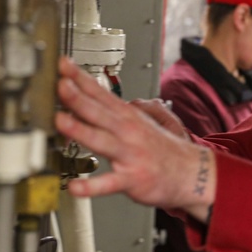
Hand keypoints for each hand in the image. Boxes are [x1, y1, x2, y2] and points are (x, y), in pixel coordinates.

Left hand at [55, 57, 214, 221]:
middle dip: (77, 97)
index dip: (80, 77)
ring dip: (79, 129)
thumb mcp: (144, 121)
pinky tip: (74, 186)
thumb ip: (122, 109)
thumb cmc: (163, 149)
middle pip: (97, 111)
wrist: (192, 173)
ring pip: (100, 140)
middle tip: (60, 84)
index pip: (100, 92)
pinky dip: (91, 186)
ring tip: (60, 121)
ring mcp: (129, 154)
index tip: (63, 65)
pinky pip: (108, 183)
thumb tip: (107, 97)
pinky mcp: (132, 178)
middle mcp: (127, 131)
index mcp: (127, 116)